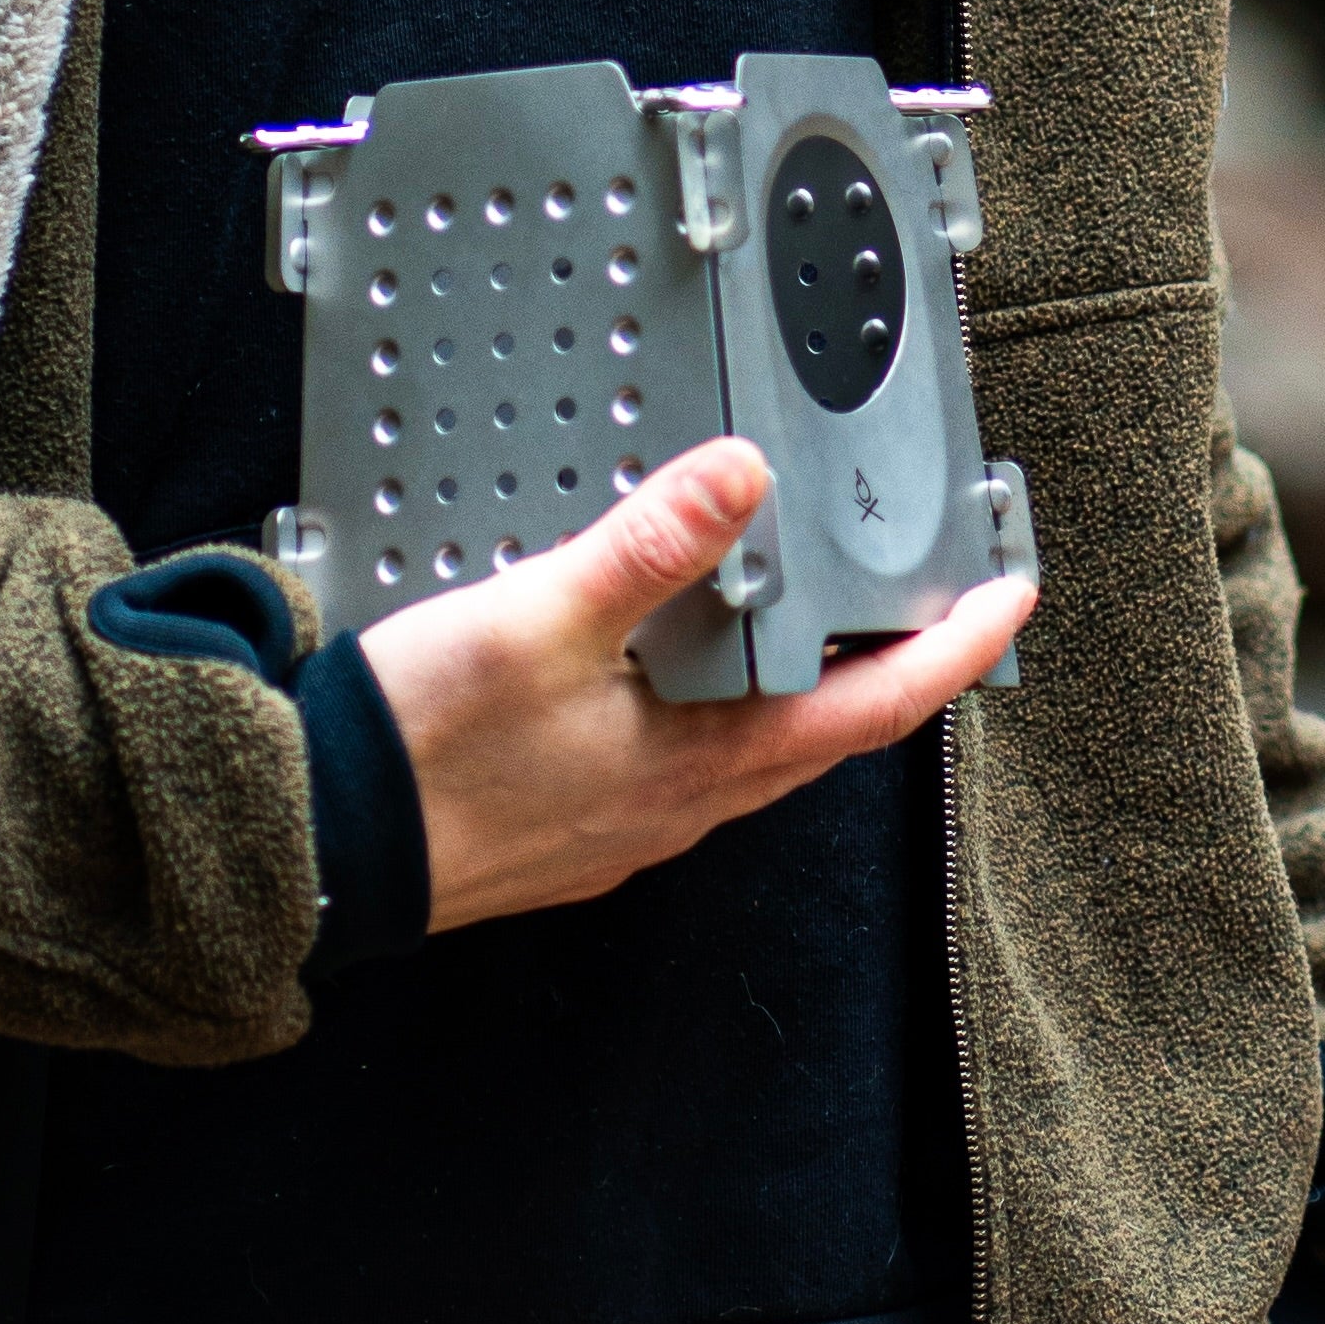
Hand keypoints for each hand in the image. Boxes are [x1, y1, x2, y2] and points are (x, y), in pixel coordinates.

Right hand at [355, 435, 1036, 934]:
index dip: (957, 651)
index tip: (1013, 596)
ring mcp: (627, 824)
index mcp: (705, 764)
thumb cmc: (420, 750)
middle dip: (886, 662)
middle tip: (928, 595)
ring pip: (748, 746)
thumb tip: (744, 475)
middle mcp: (683, 808)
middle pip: (824, 730)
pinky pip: (675, 758)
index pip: (877, 707)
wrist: (311, 848)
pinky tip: (660, 658)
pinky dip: (702, 700)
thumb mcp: (536, 621)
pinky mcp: (573, 824)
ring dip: (791, 680)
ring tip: (803, 608)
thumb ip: (645, 549)